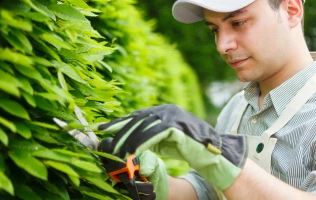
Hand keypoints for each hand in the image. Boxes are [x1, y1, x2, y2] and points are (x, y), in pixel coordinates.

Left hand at [98, 104, 247, 189]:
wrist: (213, 152)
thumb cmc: (189, 148)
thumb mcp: (165, 141)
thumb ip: (150, 138)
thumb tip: (132, 144)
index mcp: (163, 111)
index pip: (136, 116)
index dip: (118, 123)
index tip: (101, 129)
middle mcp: (166, 110)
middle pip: (136, 120)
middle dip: (118, 131)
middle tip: (104, 141)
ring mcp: (171, 116)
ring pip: (142, 127)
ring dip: (127, 140)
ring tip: (115, 151)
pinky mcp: (175, 126)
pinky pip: (152, 135)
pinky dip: (140, 144)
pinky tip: (131, 152)